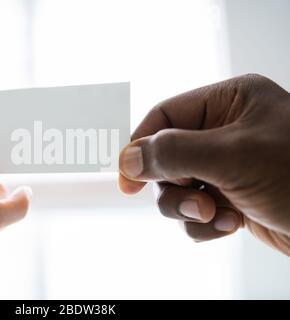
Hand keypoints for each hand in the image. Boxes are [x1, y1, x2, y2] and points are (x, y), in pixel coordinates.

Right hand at [119, 74, 289, 256]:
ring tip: (218, 216)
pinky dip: (205, 224)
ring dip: (190, 209)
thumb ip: (173, 152)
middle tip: (195, 203)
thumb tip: (128, 159)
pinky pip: (195, 210)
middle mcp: (225, 131)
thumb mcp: (233, 156)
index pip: (165, 117)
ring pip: (177, 188)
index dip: (141, 147)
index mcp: (228, 102)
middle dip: (175, 187)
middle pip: (167, 157)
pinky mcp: (231, 196)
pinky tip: (231, 225)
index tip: (127, 180)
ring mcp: (227, 166)